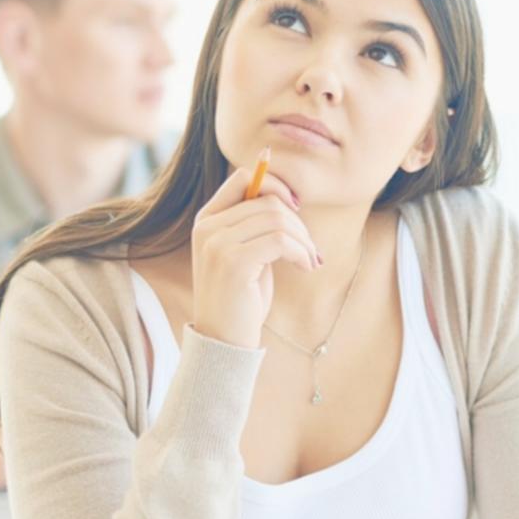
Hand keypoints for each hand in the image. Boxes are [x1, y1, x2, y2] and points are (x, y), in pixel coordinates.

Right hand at [190, 165, 319, 347]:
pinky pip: (281, 241)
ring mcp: (217, 243)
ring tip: (310, 259)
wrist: (224, 340)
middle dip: (298, 222)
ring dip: (304, 239)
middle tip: (311, 248)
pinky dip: (302, 252)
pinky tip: (306, 267)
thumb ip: (255, 225)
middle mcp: (207, 227)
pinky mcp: (233, 262)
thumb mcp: (246, 254)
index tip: (297, 208)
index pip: (244, 177)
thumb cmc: (242, 298)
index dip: (276, 186)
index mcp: (207, 219)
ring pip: (277, 218)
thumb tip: (288, 197)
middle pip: (267, 200)